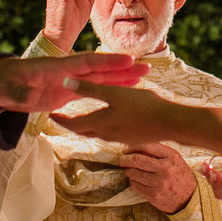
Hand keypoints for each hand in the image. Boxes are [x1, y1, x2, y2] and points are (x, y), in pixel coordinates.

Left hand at [0, 53, 147, 112]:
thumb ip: (20, 94)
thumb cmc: (3, 83)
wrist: (0, 83)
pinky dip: (110, 88)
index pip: (84, 63)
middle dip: (122, 68)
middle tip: (145, 67)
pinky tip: (128, 89)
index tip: (126, 59)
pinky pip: (94, 90)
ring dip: (122, 78)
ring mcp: (70, 81)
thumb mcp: (8, 89)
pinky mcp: (69, 91)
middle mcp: (67, 72)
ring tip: (144, 75)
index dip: (105, 61)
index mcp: (55, 67)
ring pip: (101, 79)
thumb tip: (28, 99)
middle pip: (99, 69)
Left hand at [52, 80, 182, 144]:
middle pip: (84, 129)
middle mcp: (107, 133)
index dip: (61, 120)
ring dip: (89, 123)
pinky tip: (111, 118)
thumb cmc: (142, 107)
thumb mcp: (114, 94)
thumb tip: (65, 83)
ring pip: (98, 130)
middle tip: (63, 118)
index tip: (51, 115)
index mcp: (100, 123)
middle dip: (72, 124)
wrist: (170, 123)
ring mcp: (120, 137)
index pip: (73, 124)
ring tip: (84, 116)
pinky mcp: (131, 136)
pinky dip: (105, 123)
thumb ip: (89, 89)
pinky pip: (111, 130)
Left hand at [120, 142, 196, 213]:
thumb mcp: (173, 159)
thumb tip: (134, 146)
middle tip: (122, 159)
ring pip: (133, 174)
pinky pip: (135, 185)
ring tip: (130, 170)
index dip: (132, 146)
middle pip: (137, 160)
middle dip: (125, 159)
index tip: (126, 149)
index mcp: (170, 157)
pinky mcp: (154, 195)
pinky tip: (138, 180)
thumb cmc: (178, 174)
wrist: (189, 197)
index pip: (146, 146)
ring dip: (128, 171)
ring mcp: (159, 184)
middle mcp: (165, 169)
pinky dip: (133, 181)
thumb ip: (157, 151)